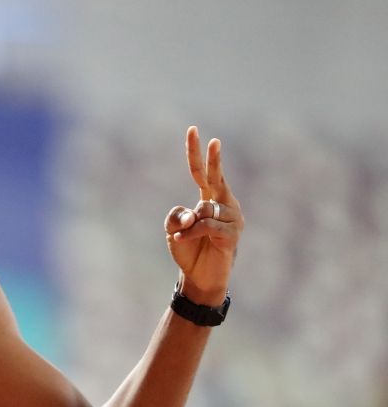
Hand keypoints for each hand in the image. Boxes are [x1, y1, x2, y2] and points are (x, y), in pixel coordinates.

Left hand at [164, 127, 243, 305]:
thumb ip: (176, 215)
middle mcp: (224, 204)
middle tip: (214, 141)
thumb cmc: (188, 248)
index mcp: (209, 198)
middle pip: (215, 177)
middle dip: (213, 159)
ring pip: (205, 208)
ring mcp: (232, 218)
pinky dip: (191, 232)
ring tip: (183, 235)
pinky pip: (207, 225)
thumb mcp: (173, 228)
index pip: (202, 172)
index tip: (194, 130)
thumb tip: (192, 214)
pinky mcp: (232, 235)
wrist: (199, 276)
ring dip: (189, 223)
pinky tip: (182, 238)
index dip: (197, 152)